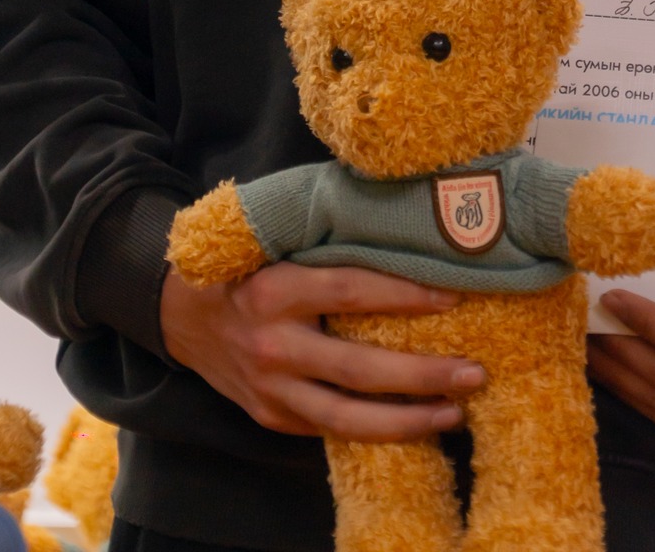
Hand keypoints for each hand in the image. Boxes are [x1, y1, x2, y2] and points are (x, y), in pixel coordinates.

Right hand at [160, 261, 484, 442]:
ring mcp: (271, 389)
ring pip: (347, 417)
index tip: (453, 296)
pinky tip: (415, 423)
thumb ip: (327, 237)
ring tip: (457, 412)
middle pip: (358, 368)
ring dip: (408, 419)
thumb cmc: (246, 264)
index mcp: (276, 289)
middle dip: (422, 375)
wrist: (180, 312)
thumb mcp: (277, 238)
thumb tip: (400, 221)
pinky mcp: (270, 417)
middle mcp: (273, 345)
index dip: (405, 294)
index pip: (351, 291)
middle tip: (474, 372)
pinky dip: (374, 432)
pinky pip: (329, 430)